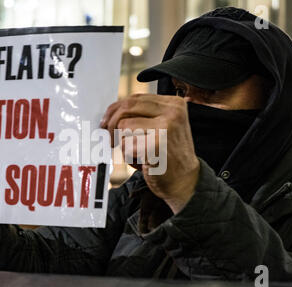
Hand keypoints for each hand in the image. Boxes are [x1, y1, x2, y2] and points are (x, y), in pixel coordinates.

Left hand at [101, 94, 199, 213]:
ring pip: (123, 127)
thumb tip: (111, 112)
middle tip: (111, 139)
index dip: (115, 110)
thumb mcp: (163, 126)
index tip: (106, 121)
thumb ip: (143, 115)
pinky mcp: (156, 145)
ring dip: (124, 144)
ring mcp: (166, 128)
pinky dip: (128, 156)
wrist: (185, 182)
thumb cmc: (169, 156)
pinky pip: (126, 145)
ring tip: (138, 154)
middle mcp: (172, 113)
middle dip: (112, 124)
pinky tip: (142, 162)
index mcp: (174, 104)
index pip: (135, 98)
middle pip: (126, 108)